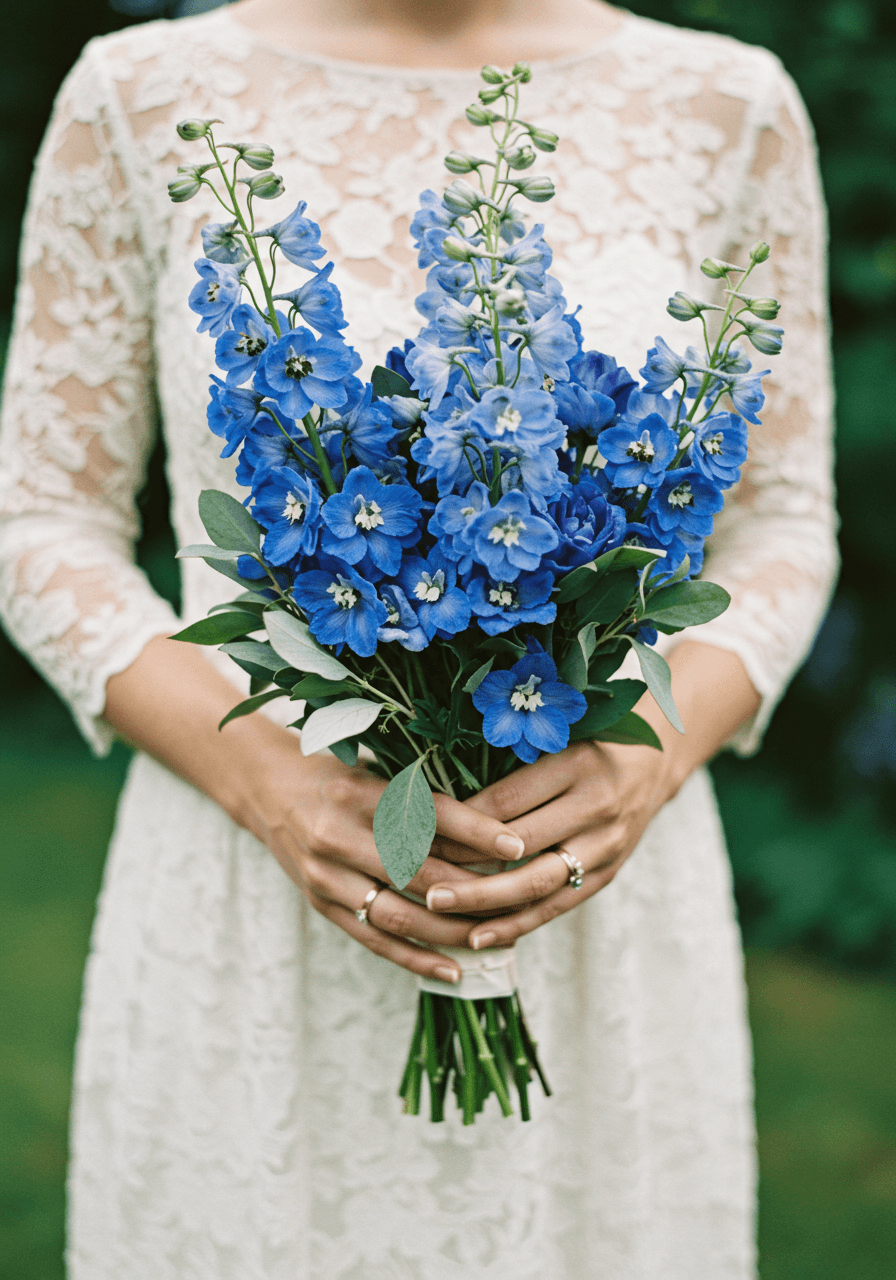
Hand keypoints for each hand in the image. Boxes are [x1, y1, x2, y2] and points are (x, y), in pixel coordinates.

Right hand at [240, 746, 526, 982]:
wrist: (268, 790)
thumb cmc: (339, 775)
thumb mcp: (377, 770)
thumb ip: (423, 796)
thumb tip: (496, 821)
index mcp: (358, 792)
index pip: (428, 814)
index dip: (476, 831)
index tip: (517, 845)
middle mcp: (338, 834)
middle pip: (417, 871)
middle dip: (472, 890)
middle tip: (519, 899)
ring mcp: (326, 875)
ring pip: (399, 914)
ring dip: (451, 932)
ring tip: (497, 938)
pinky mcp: (322, 905)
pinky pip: (375, 940)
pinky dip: (416, 957)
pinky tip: (454, 969)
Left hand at [424, 738, 676, 948]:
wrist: (654, 764)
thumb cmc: (588, 742)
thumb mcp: (555, 737)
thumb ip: (508, 760)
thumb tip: (436, 793)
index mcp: (577, 764)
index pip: (506, 799)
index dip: (458, 819)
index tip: (415, 830)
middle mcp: (595, 806)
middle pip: (518, 844)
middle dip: (462, 862)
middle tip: (414, 873)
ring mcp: (604, 846)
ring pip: (536, 882)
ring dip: (483, 900)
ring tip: (437, 906)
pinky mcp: (606, 875)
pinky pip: (556, 906)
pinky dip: (516, 923)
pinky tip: (478, 935)